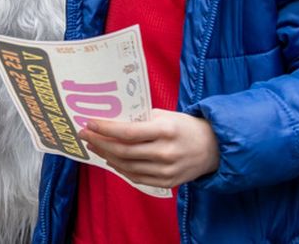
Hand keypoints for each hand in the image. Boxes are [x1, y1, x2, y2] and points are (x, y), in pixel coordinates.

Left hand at [79, 110, 218, 188]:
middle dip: (100, 143)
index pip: (128, 132)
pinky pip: (137, 178)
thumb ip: (140, 119)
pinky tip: (110, 160)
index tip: (89, 123)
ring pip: (127, 166)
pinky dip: (120, 169)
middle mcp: (165, 152)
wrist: (213, 148)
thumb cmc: (184, 126)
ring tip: (94, 146)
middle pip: (123, 151)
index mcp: (165, 131)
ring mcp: (166, 170)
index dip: (105, 129)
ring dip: (106, 156)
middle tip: (85, 135)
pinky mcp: (167, 182)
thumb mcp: (164, 115)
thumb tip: (110, 120)